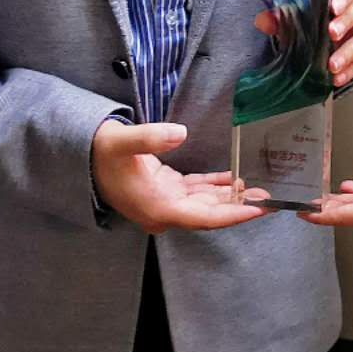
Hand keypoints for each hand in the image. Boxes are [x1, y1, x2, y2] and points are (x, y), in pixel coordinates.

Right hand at [91, 120, 268, 232]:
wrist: (81, 157)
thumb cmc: (100, 152)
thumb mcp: (121, 142)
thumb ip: (149, 138)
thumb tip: (179, 134)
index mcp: (157, 208)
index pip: (203, 217)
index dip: (233, 213)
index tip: (258, 208)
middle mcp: (164, 211)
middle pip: (210, 213)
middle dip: (240, 206)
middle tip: (271, 196)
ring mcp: (165, 201)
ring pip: (206, 203)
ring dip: (231, 196)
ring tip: (259, 187)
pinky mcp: (166, 189)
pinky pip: (197, 191)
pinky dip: (216, 186)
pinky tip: (234, 178)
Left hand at [254, 0, 352, 86]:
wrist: (330, 20)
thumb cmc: (318, 6)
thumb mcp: (300, 6)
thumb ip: (282, 13)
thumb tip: (263, 21)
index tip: (333, 8)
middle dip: (348, 22)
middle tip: (332, 35)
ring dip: (352, 51)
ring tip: (333, 65)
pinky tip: (340, 76)